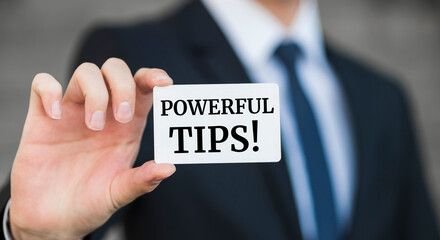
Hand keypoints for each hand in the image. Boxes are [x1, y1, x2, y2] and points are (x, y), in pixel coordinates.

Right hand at [9, 58, 175, 239]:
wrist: (52, 219)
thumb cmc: (90, 202)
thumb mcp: (119, 193)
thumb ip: (142, 181)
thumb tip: (169, 167)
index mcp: (127, 125)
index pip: (142, 87)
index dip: (153, 77)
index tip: (164, 82)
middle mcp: (103, 111)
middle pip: (116, 69)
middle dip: (124, 85)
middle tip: (122, 118)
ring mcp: (73, 111)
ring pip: (86, 71)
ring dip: (95, 93)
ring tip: (93, 127)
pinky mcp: (43, 117)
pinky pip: (42, 83)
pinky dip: (50, 90)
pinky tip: (55, 115)